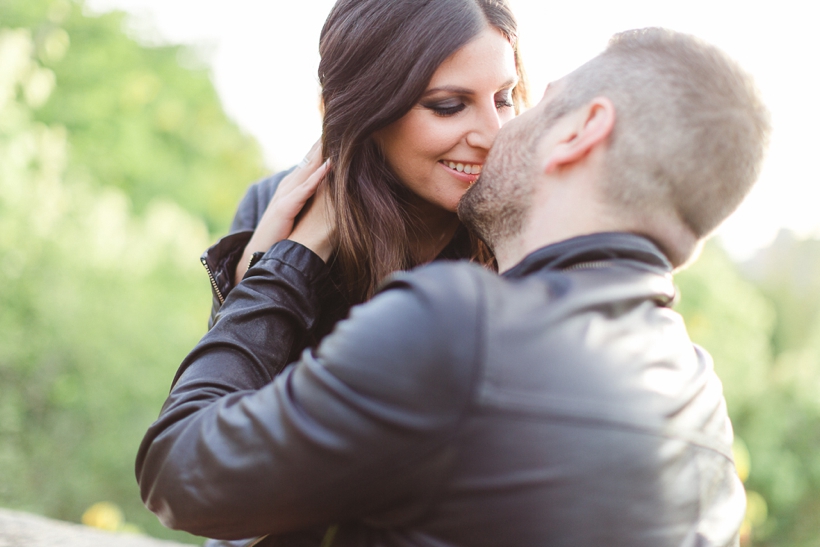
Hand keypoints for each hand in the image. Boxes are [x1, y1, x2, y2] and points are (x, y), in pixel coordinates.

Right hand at [235, 140, 329, 283]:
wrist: (260, 251)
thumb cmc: (281, 235)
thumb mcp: (300, 213)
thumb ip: (312, 201)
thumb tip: (332, 196)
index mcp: (293, 186)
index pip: (312, 161)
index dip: (324, 147)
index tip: (341, 131)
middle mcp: (289, 185)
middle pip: (311, 158)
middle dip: (325, 142)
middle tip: (341, 123)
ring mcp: (286, 194)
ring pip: (308, 168)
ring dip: (323, 152)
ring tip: (337, 135)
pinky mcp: (286, 207)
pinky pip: (305, 189)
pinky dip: (318, 176)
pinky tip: (329, 165)